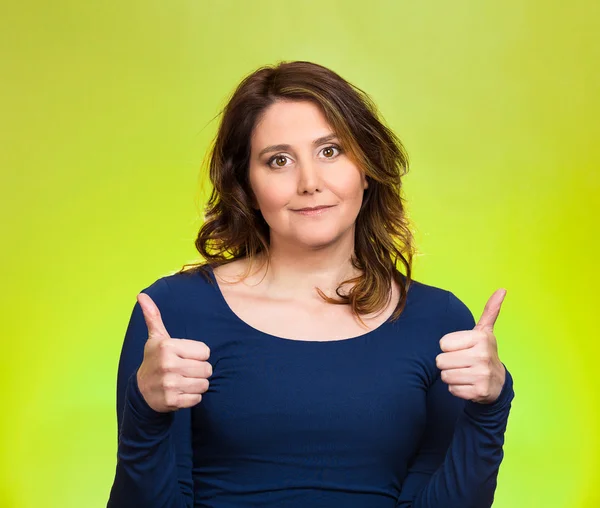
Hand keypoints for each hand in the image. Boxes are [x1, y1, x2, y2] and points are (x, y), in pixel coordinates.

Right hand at [136, 292, 211, 412]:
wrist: (141, 390)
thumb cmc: (154, 360)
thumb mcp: (155, 338)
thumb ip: (153, 316)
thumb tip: (142, 295)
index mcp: (168, 346)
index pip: (205, 351)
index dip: (198, 355)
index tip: (184, 357)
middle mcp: (168, 364)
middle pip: (207, 369)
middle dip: (199, 371)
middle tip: (185, 370)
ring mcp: (170, 384)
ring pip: (204, 384)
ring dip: (197, 384)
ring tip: (183, 380)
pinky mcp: (172, 401)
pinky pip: (197, 399)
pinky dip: (191, 397)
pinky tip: (180, 392)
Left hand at [435, 289, 506, 403]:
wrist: (497, 383)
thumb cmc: (483, 353)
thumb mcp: (485, 332)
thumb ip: (490, 311)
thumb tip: (502, 289)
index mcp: (480, 338)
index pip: (442, 344)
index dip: (449, 347)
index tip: (463, 349)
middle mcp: (483, 355)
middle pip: (441, 361)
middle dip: (448, 363)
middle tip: (463, 362)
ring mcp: (482, 375)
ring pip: (445, 376)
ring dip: (451, 376)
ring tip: (465, 372)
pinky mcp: (480, 392)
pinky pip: (452, 390)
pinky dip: (457, 389)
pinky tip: (468, 384)